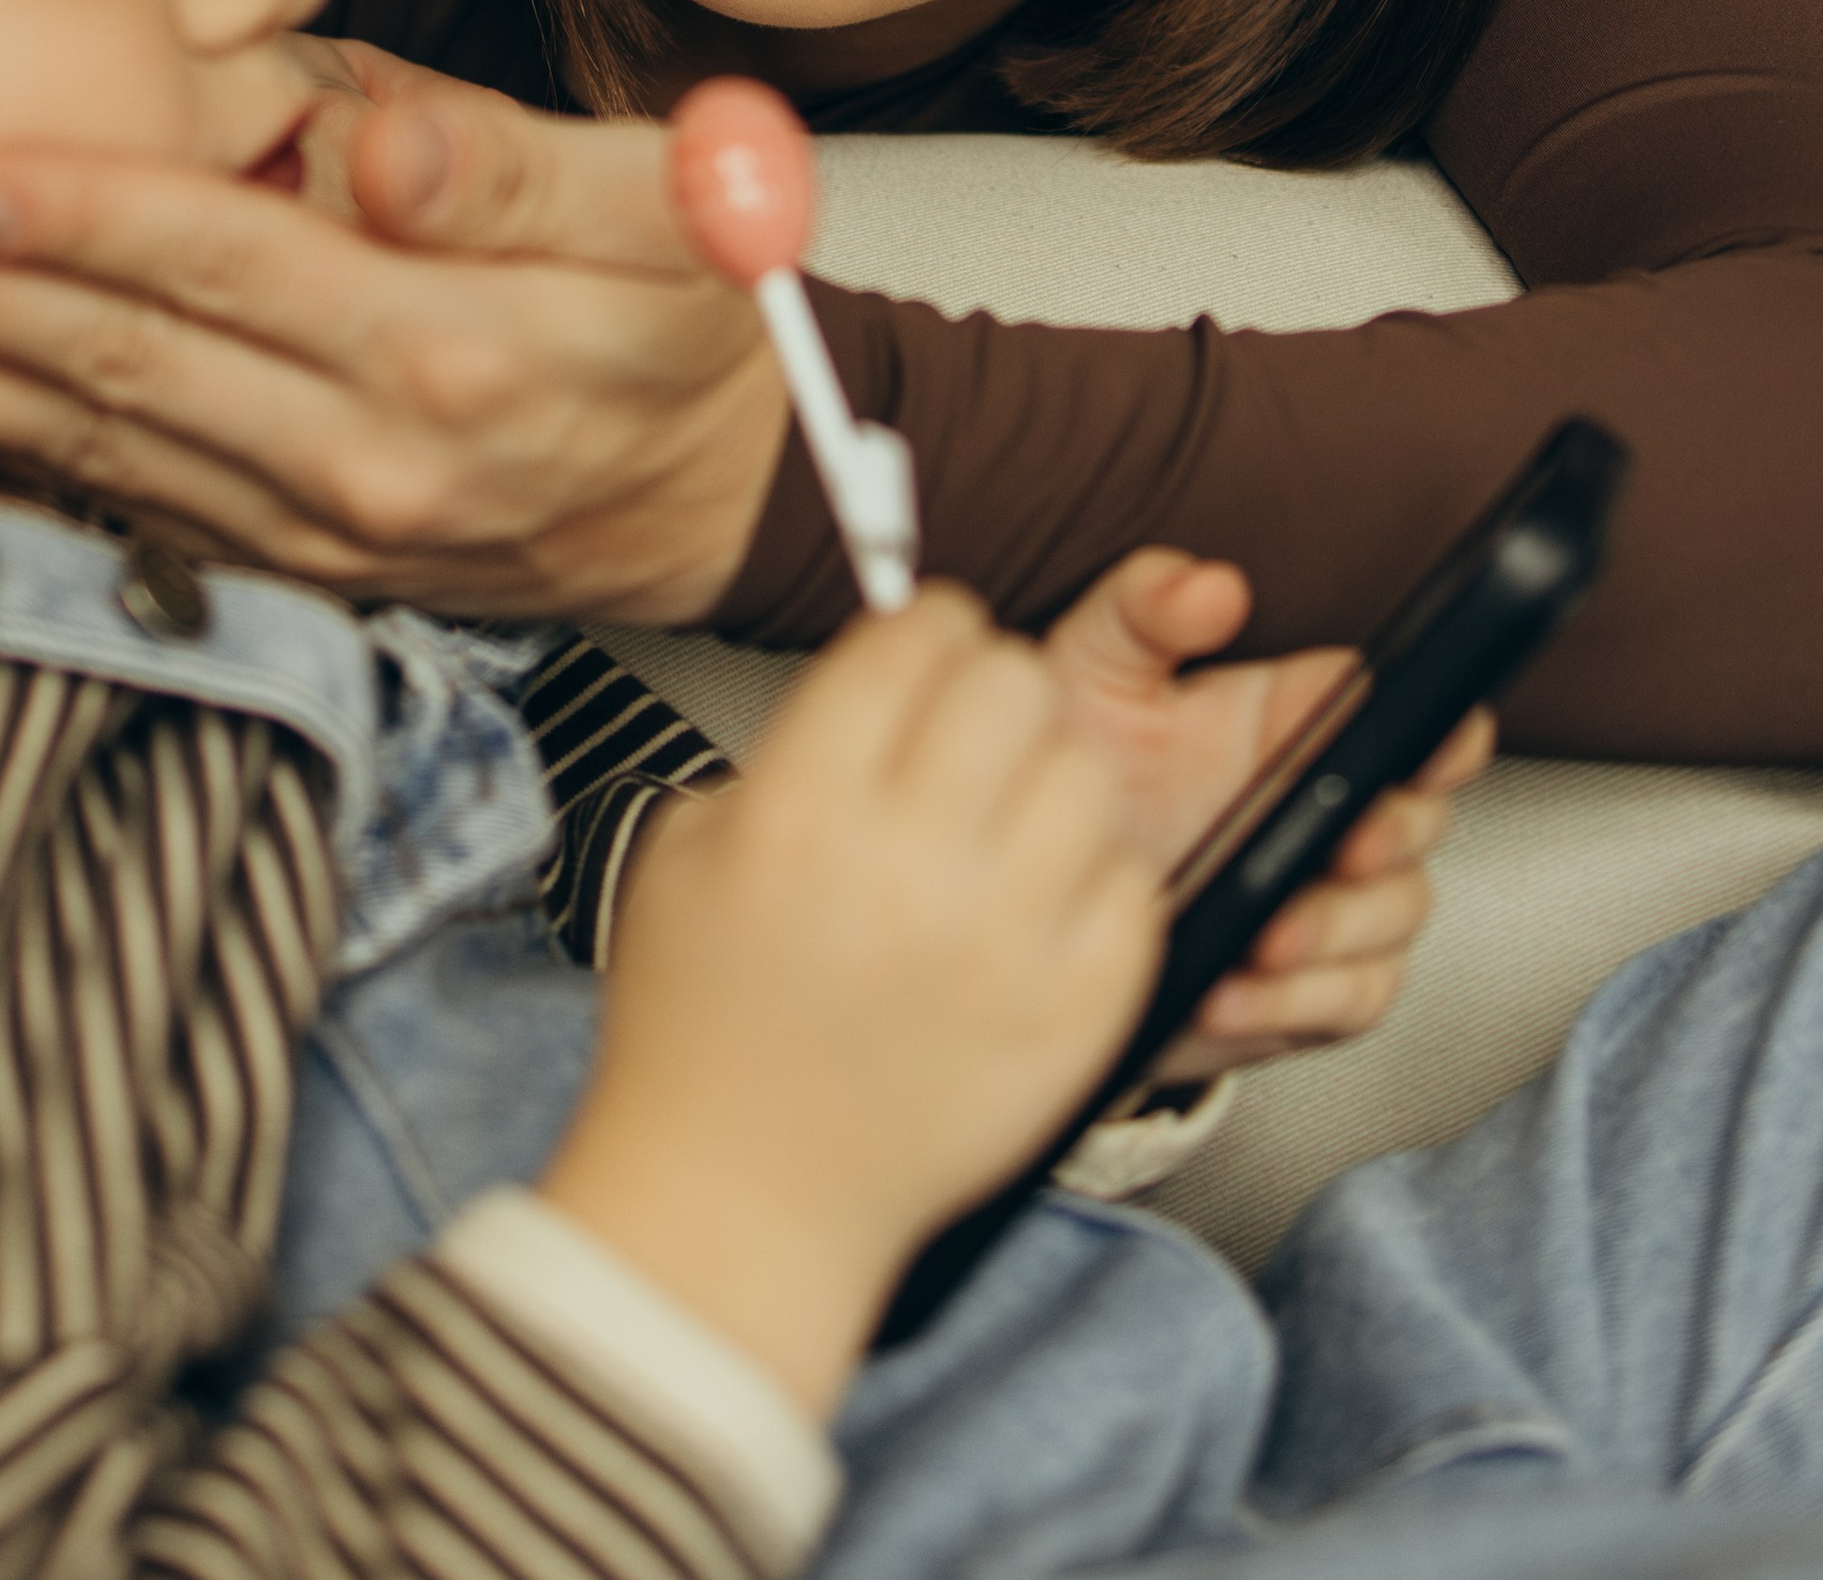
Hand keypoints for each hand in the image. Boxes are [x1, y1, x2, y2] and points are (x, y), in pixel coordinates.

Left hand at [0, 67, 803, 623]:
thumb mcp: (671, 210)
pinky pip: (136, 513)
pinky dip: (17, 469)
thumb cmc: (681, 314)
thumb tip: (378, 142)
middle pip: (127, 362)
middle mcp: (370, 453)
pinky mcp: (306, 566)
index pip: (219, 262)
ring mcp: (327, 527)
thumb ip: (517, 169)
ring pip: (105, 448)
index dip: (73, 216)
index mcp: (450, 346)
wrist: (727, 493)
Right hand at [539, 586, 1159, 1416]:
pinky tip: (1045, 894)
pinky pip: (1131, 887)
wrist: (747, 1200)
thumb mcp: (691, 848)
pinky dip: (1096, 875)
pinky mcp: (1073, 1020)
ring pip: (1088, 774)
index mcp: (800, 813)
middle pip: (1012, 684)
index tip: (929, 640)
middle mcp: (909, 870)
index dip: (926, 623)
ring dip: (1050, 774)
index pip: (910, 641)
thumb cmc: (705, 1025)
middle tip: (974, 721)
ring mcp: (1003, 949)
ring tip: (1013, 813)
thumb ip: (792, 751)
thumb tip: (890, 680)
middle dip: (993, 683)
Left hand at [1042, 547, 1491, 1083]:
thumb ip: (1145, 607)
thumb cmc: (1075, 771)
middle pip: (1419, 818)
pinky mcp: (1307, 987)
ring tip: (1265, 937)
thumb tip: (1215, 585)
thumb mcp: (1092, 670)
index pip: (1412, 714)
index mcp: (1296, 722)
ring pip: (1392, 917)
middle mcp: (1327, 807)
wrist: (1031, 893)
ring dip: (1336, 931)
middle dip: (1392, 836)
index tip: (1434, 744)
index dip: (1444, 729)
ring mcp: (1327, 899)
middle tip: (1344, 847)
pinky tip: (1233, 992)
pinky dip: (1295, 1004)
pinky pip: (1345, 1000)